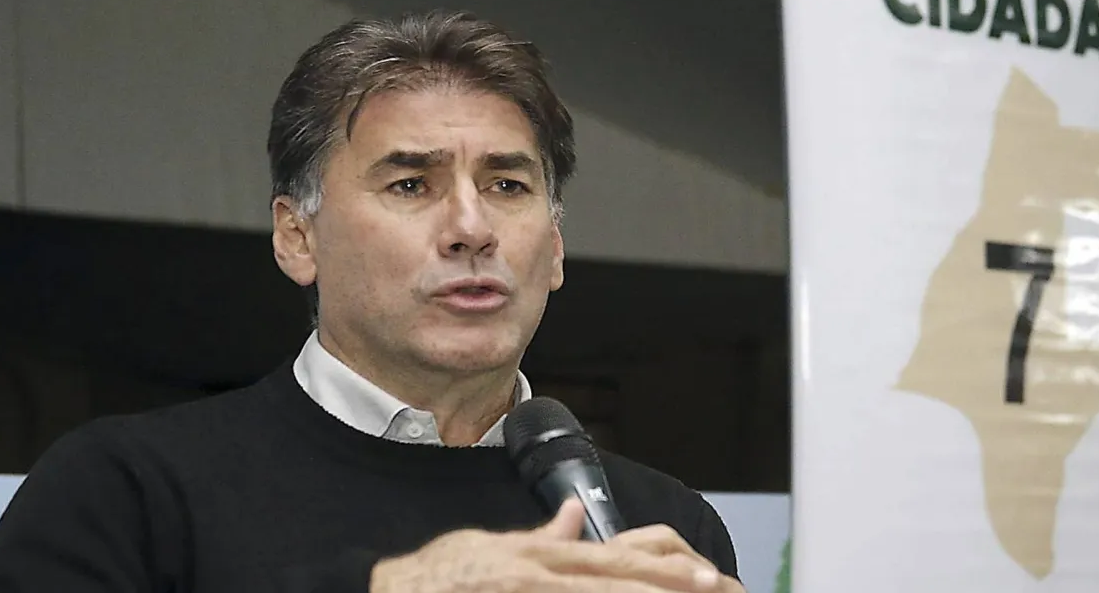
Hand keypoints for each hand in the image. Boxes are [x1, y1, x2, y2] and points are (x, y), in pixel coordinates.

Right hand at [369, 498, 743, 592]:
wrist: (389, 591)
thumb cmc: (438, 573)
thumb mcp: (492, 545)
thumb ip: (542, 536)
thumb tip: (574, 514)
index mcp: (534, 557)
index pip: (607, 562)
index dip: (656, 570)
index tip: (697, 575)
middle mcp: (535, 575)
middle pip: (609, 582)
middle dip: (663, 587)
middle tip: (709, 586)